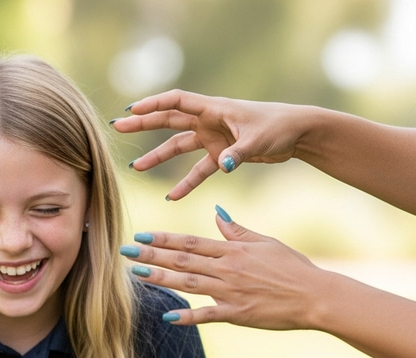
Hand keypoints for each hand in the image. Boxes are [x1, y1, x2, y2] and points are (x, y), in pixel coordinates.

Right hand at [112, 90, 302, 198]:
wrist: (297, 134)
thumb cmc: (279, 127)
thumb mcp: (258, 140)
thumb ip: (237, 153)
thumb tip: (222, 165)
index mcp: (214, 109)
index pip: (177, 102)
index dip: (154, 104)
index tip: (132, 109)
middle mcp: (209, 121)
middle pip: (169, 121)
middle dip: (144, 124)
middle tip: (118, 128)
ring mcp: (213, 138)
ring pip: (178, 147)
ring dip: (158, 156)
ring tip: (136, 167)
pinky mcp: (221, 155)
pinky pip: (198, 171)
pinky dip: (186, 183)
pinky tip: (172, 197)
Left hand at [126, 209, 326, 330]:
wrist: (315, 294)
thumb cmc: (292, 267)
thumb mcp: (264, 243)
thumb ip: (237, 230)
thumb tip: (216, 212)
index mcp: (232, 250)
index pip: (190, 242)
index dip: (163, 239)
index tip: (141, 236)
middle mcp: (227, 269)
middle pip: (182, 260)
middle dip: (151, 255)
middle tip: (124, 252)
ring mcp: (231, 292)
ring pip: (188, 282)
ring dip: (160, 278)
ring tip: (136, 274)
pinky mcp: (238, 314)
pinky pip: (208, 315)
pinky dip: (188, 316)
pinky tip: (167, 316)